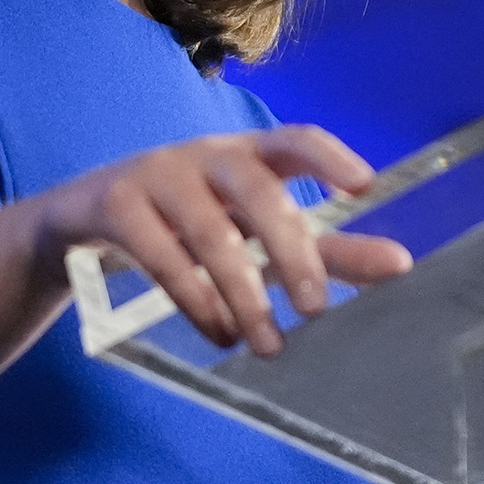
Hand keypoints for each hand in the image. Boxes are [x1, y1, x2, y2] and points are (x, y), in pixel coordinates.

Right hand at [32, 125, 411, 355]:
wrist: (82, 218)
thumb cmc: (191, 219)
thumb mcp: (255, 231)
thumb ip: (327, 248)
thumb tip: (402, 264)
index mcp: (248, 152)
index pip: (295, 140)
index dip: (330, 157)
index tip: (364, 188)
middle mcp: (206, 154)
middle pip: (256, 191)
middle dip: (289, 249)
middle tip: (315, 307)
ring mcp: (157, 175)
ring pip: (209, 233)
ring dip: (242, 293)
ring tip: (266, 343)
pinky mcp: (117, 205)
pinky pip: (160, 254)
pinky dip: (193, 298)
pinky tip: (217, 332)